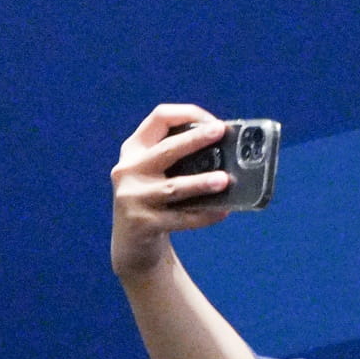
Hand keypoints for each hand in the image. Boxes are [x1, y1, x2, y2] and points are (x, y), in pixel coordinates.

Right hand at [110, 105, 232, 279]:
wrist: (131, 244)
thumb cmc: (156, 200)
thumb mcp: (156, 173)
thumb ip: (179, 158)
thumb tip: (231, 150)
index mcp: (134, 149)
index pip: (159, 118)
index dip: (188, 114)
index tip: (214, 123)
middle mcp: (128, 169)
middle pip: (166, 149)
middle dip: (195, 139)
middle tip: (220, 132)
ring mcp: (132, 197)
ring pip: (174, 187)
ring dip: (201, 183)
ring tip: (225, 180)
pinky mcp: (143, 223)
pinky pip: (180, 218)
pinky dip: (204, 215)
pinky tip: (223, 211)